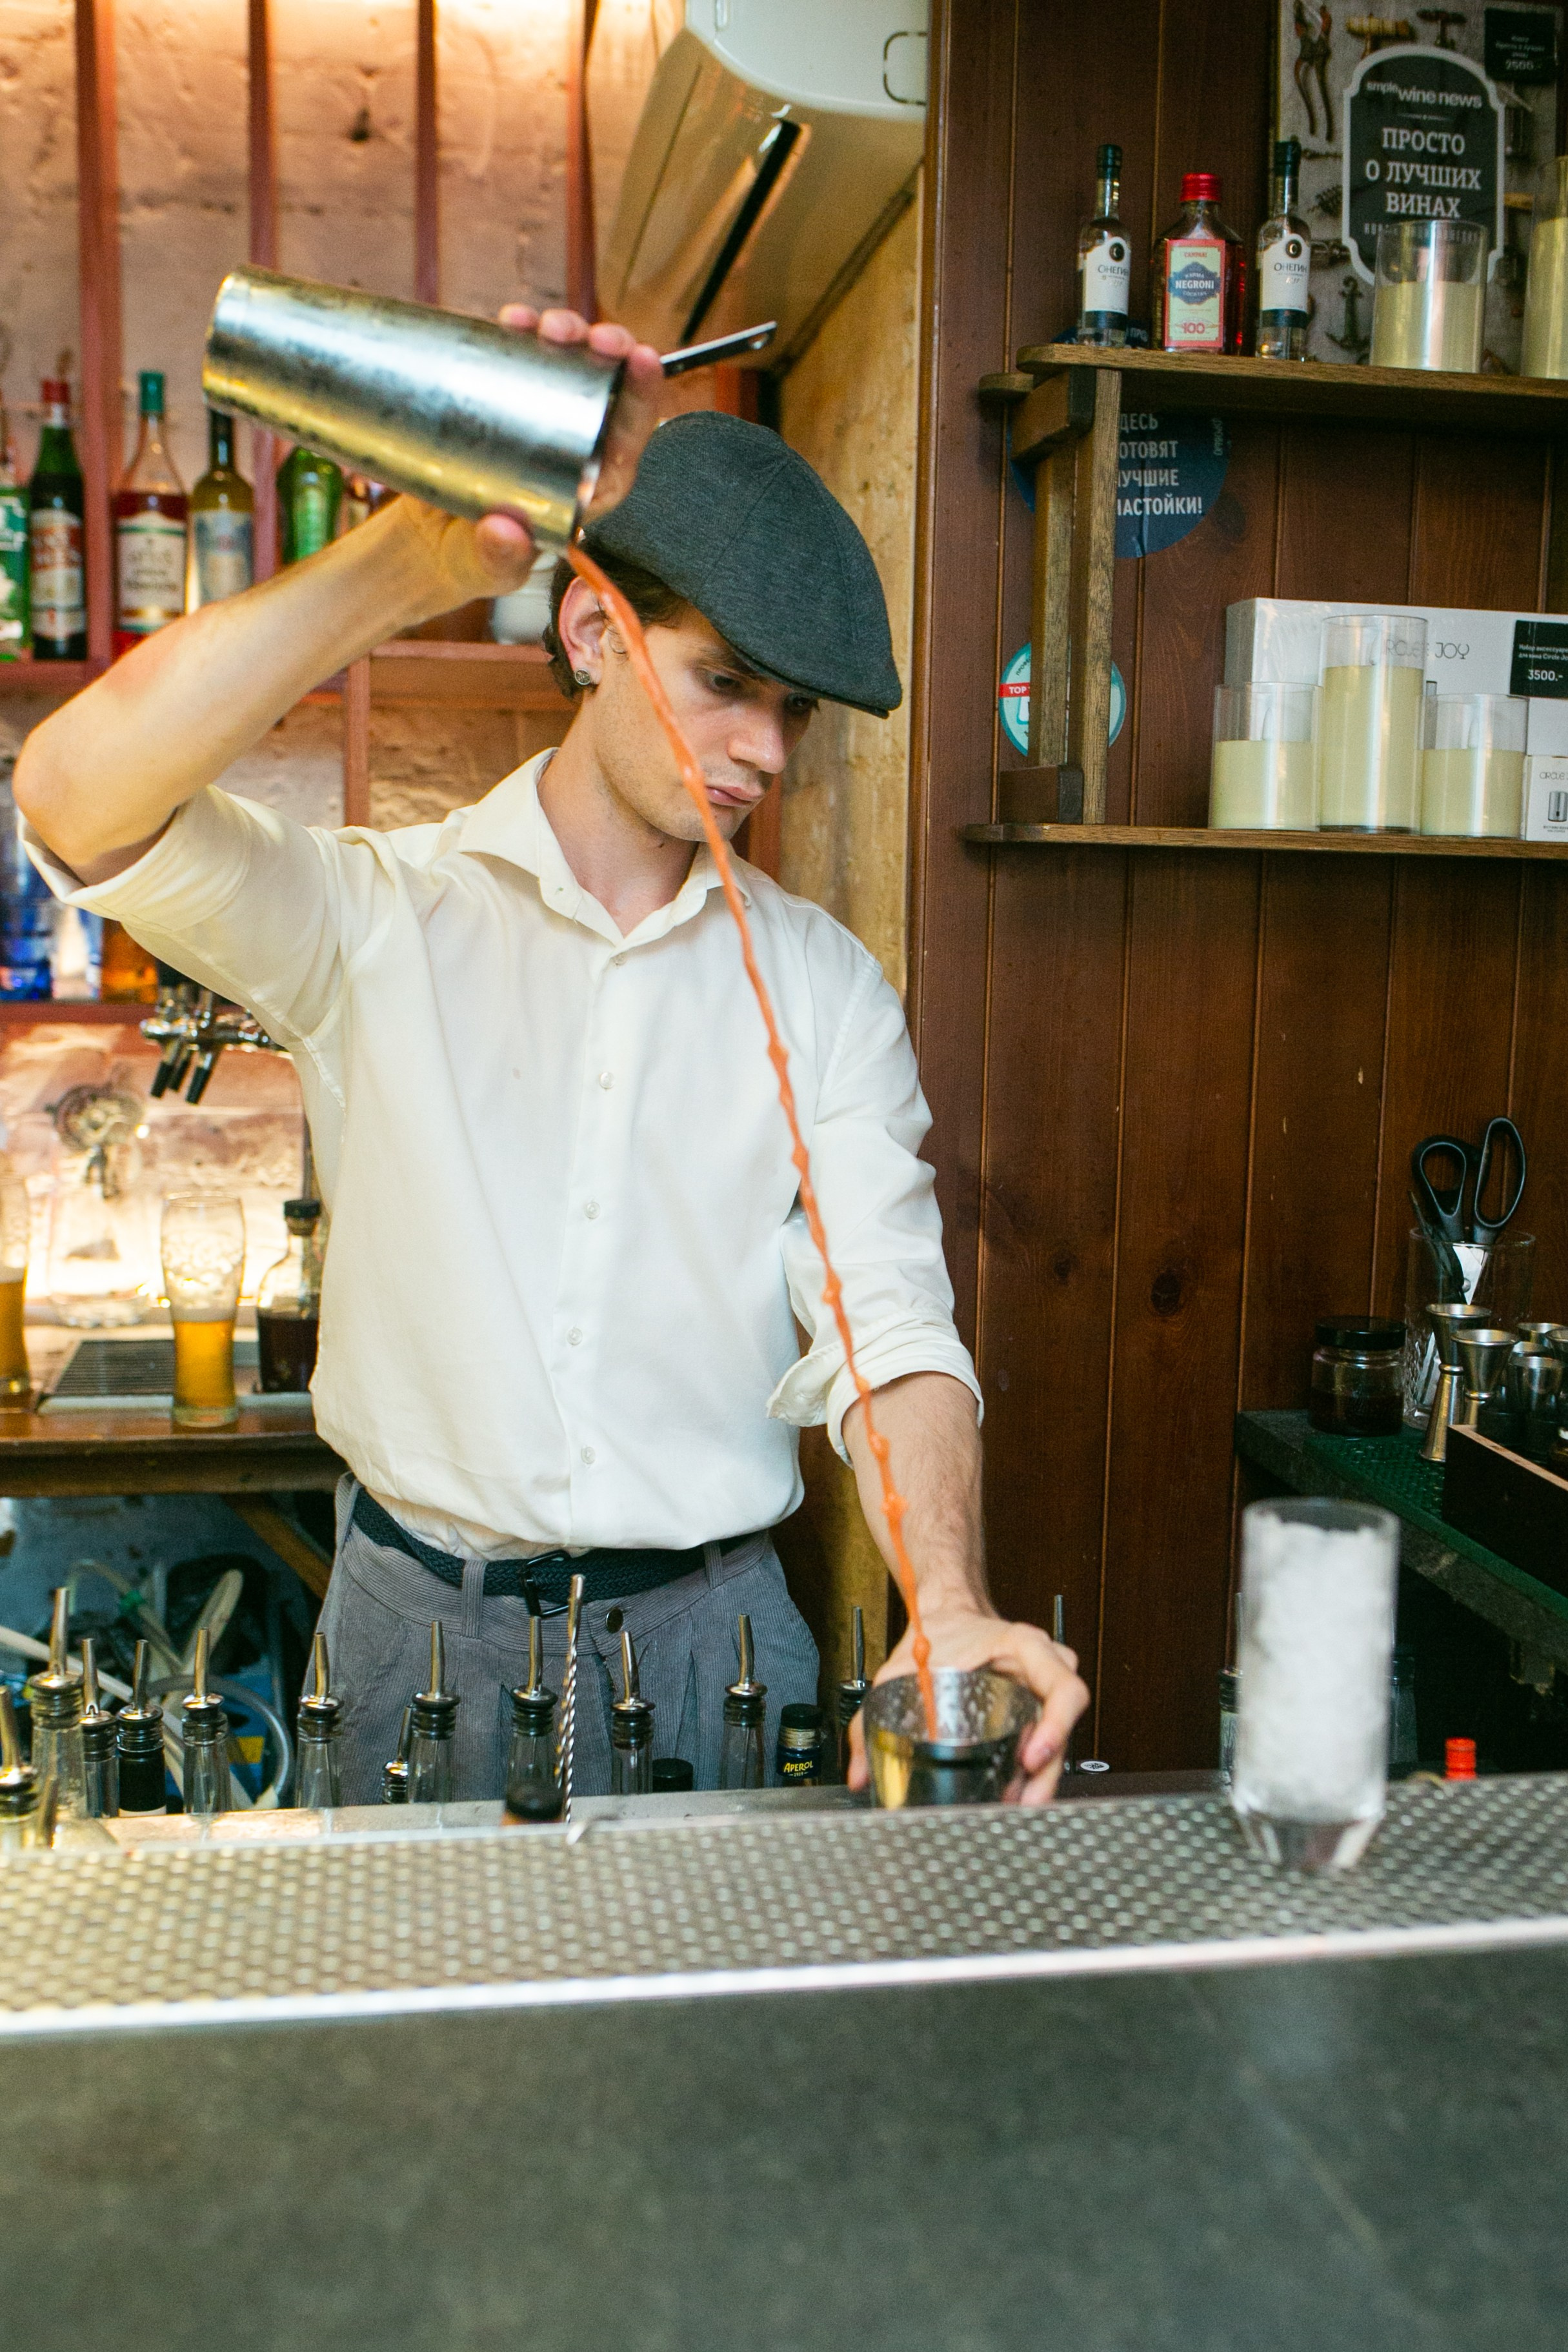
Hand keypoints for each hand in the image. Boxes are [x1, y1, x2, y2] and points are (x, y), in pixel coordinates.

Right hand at [393, 305, 665, 620]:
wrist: (424, 541)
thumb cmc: (470, 559)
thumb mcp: (486, 568)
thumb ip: (499, 558)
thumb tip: (504, 531)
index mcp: (587, 486)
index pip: (626, 440)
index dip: (641, 399)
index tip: (643, 361)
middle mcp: (571, 445)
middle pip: (603, 389)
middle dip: (606, 353)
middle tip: (595, 336)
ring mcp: (537, 414)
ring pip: (565, 363)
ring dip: (564, 333)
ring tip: (547, 325)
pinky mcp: (500, 393)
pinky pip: (518, 355)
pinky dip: (518, 332)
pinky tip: (512, 320)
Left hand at [846, 1603, 1089, 1804]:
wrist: (946, 1616)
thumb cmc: (939, 1634)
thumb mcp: (901, 1668)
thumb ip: (870, 1720)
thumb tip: (859, 1774)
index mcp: (1026, 1647)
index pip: (1065, 1688)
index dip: (1056, 1727)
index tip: (1030, 1757)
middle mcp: (1045, 1670)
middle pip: (1066, 1727)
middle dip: (1046, 1771)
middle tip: (1022, 1800)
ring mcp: (1043, 1693)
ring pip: (1058, 1740)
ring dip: (1042, 1777)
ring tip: (1014, 1804)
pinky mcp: (1035, 1713)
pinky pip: (1045, 1743)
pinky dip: (1032, 1771)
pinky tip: (1012, 1792)